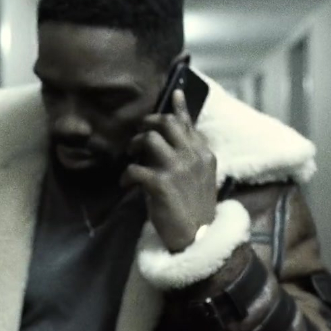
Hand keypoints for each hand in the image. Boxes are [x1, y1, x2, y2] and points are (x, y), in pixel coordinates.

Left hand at [120, 89, 217, 252]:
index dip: (179, 108)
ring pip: (150, 139)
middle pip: (167, 123)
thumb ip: (188, 157)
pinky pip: (135, 168)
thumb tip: (170, 142)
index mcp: (204, 154)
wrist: (198, 238)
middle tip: (138, 133)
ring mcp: (178, 168)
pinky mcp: (161, 184)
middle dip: (149, 122)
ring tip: (131, 158)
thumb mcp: (198, 178)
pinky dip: (126, 175)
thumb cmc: (195, 209)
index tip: (174, 92)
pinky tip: (125, 184)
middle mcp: (193, 156)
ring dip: (135, 145)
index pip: (189, 124)